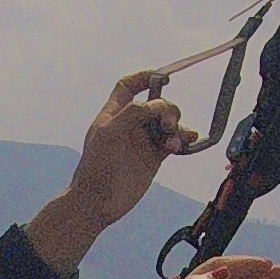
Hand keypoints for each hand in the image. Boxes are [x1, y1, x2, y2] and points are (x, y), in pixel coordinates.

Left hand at [24, 70, 199, 277]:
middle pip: (157, 104)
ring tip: (175, 140)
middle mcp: (131, 125)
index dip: (144, 78)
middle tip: (168, 123)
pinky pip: (173, 142)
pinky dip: (182, 140)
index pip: (129, 87)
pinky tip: (183, 144)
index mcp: (115, 113)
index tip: (163, 77)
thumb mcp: (110, 132)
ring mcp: (143, 141)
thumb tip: (158, 104)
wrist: (98, 201)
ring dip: (177, 126)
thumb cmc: (96, 166)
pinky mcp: (154, 158)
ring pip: (168, 124)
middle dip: (167, 109)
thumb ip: (133, 113)